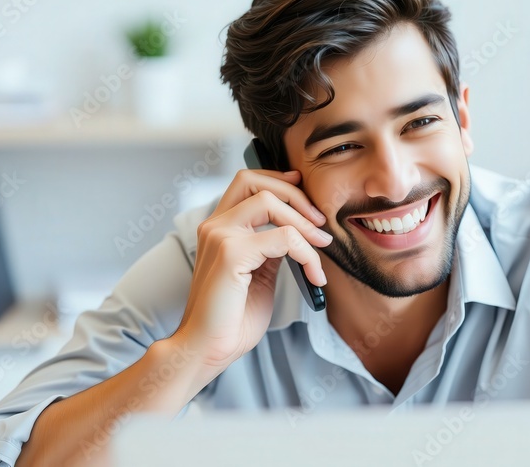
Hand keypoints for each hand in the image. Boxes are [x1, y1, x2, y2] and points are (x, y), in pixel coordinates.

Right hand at [168, 169, 331, 389]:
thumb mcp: (260, 274)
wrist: (207, 349)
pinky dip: (306, 253)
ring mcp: (220, 236)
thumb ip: (272, 249)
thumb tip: (299, 234)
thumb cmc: (231, 319)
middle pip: (255, 181)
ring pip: (269, 202)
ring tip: (321, 247)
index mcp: (219, 229)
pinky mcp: (230, 253)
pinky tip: (314, 274)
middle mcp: (215, 226)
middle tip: (320, 222)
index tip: (307, 196)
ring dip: (303, 222)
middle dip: (295, 195)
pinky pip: (283, 238)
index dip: (279, 181)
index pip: (246, 183)